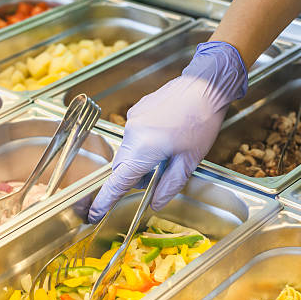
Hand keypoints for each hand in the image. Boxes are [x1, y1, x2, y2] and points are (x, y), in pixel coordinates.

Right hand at [88, 41, 247, 222]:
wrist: (205, 86)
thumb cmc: (200, 122)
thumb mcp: (189, 161)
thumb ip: (169, 186)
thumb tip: (155, 203)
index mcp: (143, 149)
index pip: (118, 182)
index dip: (105, 200)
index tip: (95, 213)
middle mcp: (131, 133)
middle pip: (121, 167)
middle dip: (134, 177)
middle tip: (155, 177)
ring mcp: (132, 120)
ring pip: (128, 151)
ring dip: (141, 159)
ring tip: (167, 153)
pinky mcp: (137, 110)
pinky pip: (134, 135)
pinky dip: (144, 143)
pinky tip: (165, 137)